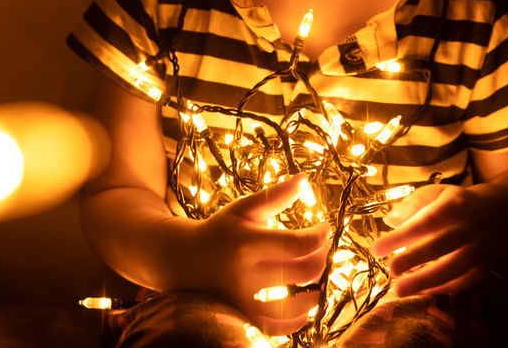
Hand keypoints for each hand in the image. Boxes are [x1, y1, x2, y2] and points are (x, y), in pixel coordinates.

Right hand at [188, 173, 331, 334]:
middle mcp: (246, 275)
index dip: (320, 236)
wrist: (184, 260)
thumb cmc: (221, 230)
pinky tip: (306, 308)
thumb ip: (275, 196)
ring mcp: (243, 301)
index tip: (323, 228)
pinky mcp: (242, 318)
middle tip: (322, 250)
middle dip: (321, 259)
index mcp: (248, 243)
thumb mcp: (244, 209)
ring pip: (294, 306)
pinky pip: (276, 329)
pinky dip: (297, 322)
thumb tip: (304, 179)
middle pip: (302, 272)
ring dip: (316, 294)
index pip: (298, 244)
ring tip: (319, 280)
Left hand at [370, 183, 492, 297]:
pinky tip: (420, 291)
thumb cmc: (458, 203)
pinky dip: (441, 289)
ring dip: (426, 281)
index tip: (377, 248)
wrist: (501, 214)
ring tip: (399, 290)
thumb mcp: (438, 193)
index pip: (425, 221)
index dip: (401, 236)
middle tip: (390, 269)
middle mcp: (468, 228)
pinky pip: (462, 282)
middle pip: (440, 246)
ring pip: (453, 268)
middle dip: (414, 259)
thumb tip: (390, 220)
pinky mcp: (484, 268)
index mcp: (454, 206)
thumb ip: (413, 204)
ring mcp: (478, 250)